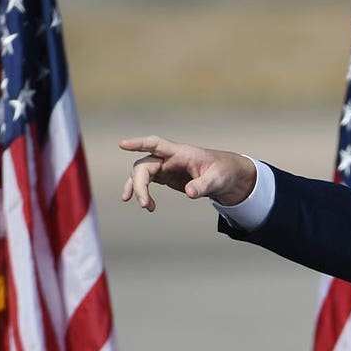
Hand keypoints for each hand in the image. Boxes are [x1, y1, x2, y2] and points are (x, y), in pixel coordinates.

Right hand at [120, 136, 256, 211]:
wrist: (228, 177)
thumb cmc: (223, 172)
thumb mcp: (217, 179)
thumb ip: (203, 185)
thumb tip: (190, 193)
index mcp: (181, 152)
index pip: (156, 144)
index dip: (139, 144)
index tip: (122, 145)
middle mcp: (169, 158)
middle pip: (144, 165)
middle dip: (140, 184)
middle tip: (145, 204)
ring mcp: (165, 167)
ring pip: (141, 174)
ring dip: (139, 190)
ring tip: (147, 207)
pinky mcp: (165, 176)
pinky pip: (146, 182)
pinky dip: (142, 192)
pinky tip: (146, 205)